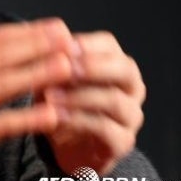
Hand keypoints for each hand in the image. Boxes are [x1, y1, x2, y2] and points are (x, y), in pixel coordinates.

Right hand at [0, 19, 80, 177]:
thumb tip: (29, 37)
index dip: (30, 31)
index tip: (59, 27)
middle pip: (3, 57)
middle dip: (38, 46)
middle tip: (69, 40)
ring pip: (3, 85)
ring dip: (36, 74)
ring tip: (66, 68)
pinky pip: (2, 124)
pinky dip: (28, 118)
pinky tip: (53, 115)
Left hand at [43, 32, 145, 174]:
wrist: (63, 143)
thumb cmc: (61, 99)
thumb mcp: (53, 76)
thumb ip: (54, 59)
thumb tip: (49, 37)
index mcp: (115, 62)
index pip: (108, 45)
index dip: (85, 44)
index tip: (60, 46)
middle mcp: (131, 86)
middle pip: (124, 69)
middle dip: (92, 67)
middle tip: (64, 68)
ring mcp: (131, 115)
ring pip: (114, 100)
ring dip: (78, 96)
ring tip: (50, 96)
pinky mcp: (123, 141)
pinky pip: (105, 129)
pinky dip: (78, 120)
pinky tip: (56, 117)